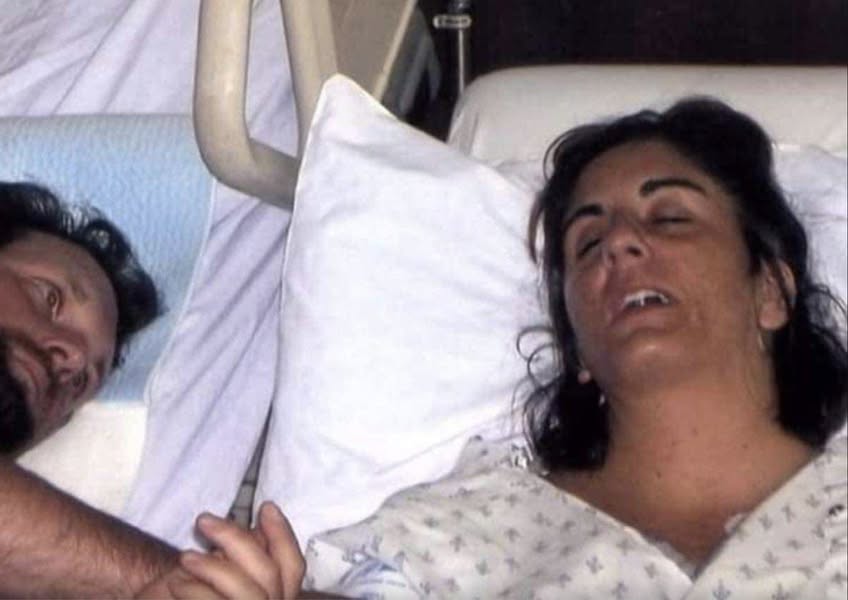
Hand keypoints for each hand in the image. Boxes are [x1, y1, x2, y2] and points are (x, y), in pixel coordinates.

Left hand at [136, 502, 304, 598]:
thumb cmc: (192, 595)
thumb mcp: (221, 569)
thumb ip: (244, 554)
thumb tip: (258, 529)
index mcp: (276, 594)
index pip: (293, 566)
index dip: (283, 534)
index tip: (267, 506)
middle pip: (269, 572)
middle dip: (236, 539)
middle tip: (203, 519)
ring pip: (248, 590)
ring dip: (213, 567)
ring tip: (185, 557)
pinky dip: (195, 590)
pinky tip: (177, 583)